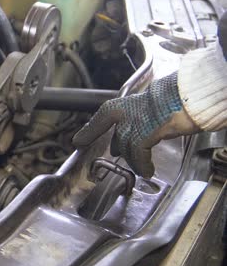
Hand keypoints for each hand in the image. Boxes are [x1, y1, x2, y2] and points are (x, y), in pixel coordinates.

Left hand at [72, 72, 199, 176]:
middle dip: (119, 147)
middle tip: (118, 153)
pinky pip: (139, 155)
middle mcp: (123, 114)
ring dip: (135, 160)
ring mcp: (132, 124)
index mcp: (122, 104)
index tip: (77, 142)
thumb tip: (136, 130)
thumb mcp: (148, 106)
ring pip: (127, 148)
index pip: (100, 119)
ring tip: (141, 168)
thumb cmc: (173, 98)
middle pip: (117, 137)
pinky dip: (143, 165)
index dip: (88, 132)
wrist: (187, 95)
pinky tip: (147, 170)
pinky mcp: (144, 134)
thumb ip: (138, 117)